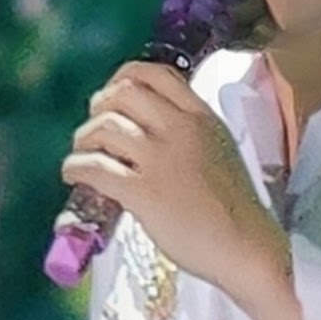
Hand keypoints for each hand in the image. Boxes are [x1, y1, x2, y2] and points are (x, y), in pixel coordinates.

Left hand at [62, 60, 300, 319]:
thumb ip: (191, 134)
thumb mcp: (220, 150)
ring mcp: (161, 159)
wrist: (246, 245)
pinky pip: (94, 167)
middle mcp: (181, 129)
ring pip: (104, 128)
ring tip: (84, 155)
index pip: (157, 74)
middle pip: (123, 94)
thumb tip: (148, 132)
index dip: (124, 77)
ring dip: (83, 140)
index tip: (114, 95)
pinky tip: (75, 176)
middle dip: (99, 107)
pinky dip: (75, 168)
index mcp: (202, 117)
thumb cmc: (234, 206)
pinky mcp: (143, 192)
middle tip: (96, 130)